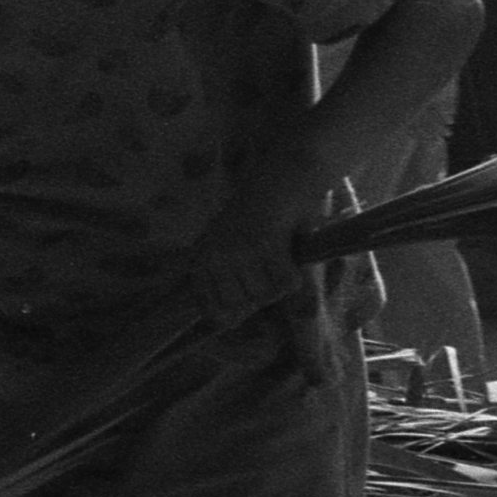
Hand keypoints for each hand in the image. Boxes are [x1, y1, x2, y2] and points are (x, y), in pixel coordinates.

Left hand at [180, 175, 317, 327]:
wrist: (284, 173)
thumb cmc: (260, 215)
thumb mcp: (232, 249)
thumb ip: (228, 287)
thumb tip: (228, 323)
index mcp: (201, 258)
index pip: (216, 313)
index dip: (241, 306)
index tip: (252, 281)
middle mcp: (213, 255)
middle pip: (243, 307)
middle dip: (262, 291)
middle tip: (268, 259)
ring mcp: (237, 250)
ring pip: (266, 296)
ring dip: (280, 279)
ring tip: (278, 248)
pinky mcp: (264, 244)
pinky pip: (286, 284)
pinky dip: (295, 272)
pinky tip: (290, 247)